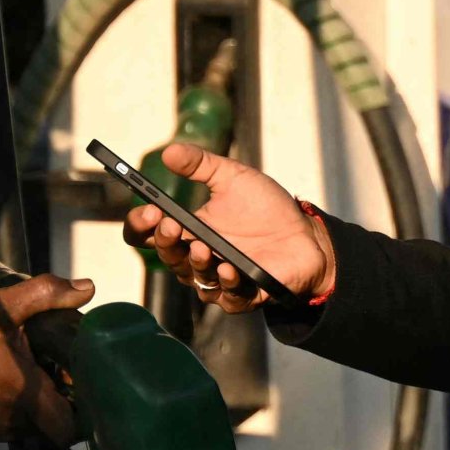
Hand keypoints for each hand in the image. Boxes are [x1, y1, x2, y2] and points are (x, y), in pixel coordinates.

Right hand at [0, 273, 94, 442]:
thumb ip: (45, 293)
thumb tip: (85, 287)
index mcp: (25, 393)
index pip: (70, 427)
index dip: (83, 409)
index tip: (82, 383)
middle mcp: (13, 418)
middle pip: (55, 423)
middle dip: (61, 399)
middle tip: (58, 369)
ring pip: (34, 423)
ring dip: (38, 402)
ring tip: (31, 369)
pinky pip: (12, 423)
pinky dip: (17, 405)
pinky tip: (8, 377)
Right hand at [121, 143, 338, 311]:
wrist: (307, 233)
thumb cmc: (268, 208)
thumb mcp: (234, 178)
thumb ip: (201, 165)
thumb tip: (169, 152)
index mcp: (188, 230)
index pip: (149, 234)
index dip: (141, 225)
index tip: (151, 210)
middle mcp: (197, 256)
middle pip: (167, 256)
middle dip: (165, 242)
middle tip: (171, 225)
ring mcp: (218, 278)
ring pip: (193, 278)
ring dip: (195, 262)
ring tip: (203, 247)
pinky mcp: (243, 295)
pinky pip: (227, 297)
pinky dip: (227, 284)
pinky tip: (231, 269)